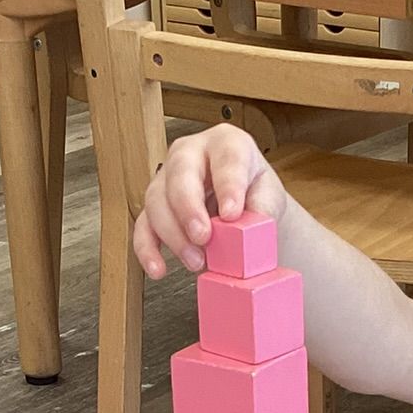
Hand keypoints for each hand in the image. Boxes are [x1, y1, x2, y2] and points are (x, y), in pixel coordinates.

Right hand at [132, 124, 288, 280]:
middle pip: (180, 174)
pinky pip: (143, 225)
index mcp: (226, 143)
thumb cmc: (254, 192)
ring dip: (174, 235)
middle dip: (189, 208)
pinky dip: (148, 249)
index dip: (228, 186)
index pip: (226, 159)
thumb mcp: (268, 196)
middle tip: (203, 237)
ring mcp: (168, 178)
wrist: (244, 203)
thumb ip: (262, 211)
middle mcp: (191, 153)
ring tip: (196, 261)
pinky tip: (158, 269)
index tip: (232, 213)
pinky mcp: (155, 206)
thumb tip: (249, 233)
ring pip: (157, 201)